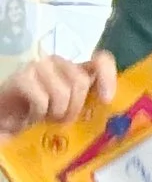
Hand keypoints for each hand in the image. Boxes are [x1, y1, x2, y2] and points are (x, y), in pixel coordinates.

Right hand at [0, 50, 114, 135]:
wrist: (7, 117)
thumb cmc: (43, 114)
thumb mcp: (71, 110)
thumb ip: (90, 105)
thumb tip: (110, 111)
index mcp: (76, 69)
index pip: (102, 60)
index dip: (108, 77)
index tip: (105, 100)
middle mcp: (59, 62)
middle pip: (81, 82)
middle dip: (75, 108)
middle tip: (64, 120)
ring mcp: (39, 66)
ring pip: (62, 92)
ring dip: (57, 113)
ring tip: (47, 119)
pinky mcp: (22, 77)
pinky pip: (42, 99)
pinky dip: (39, 114)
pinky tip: (33, 116)